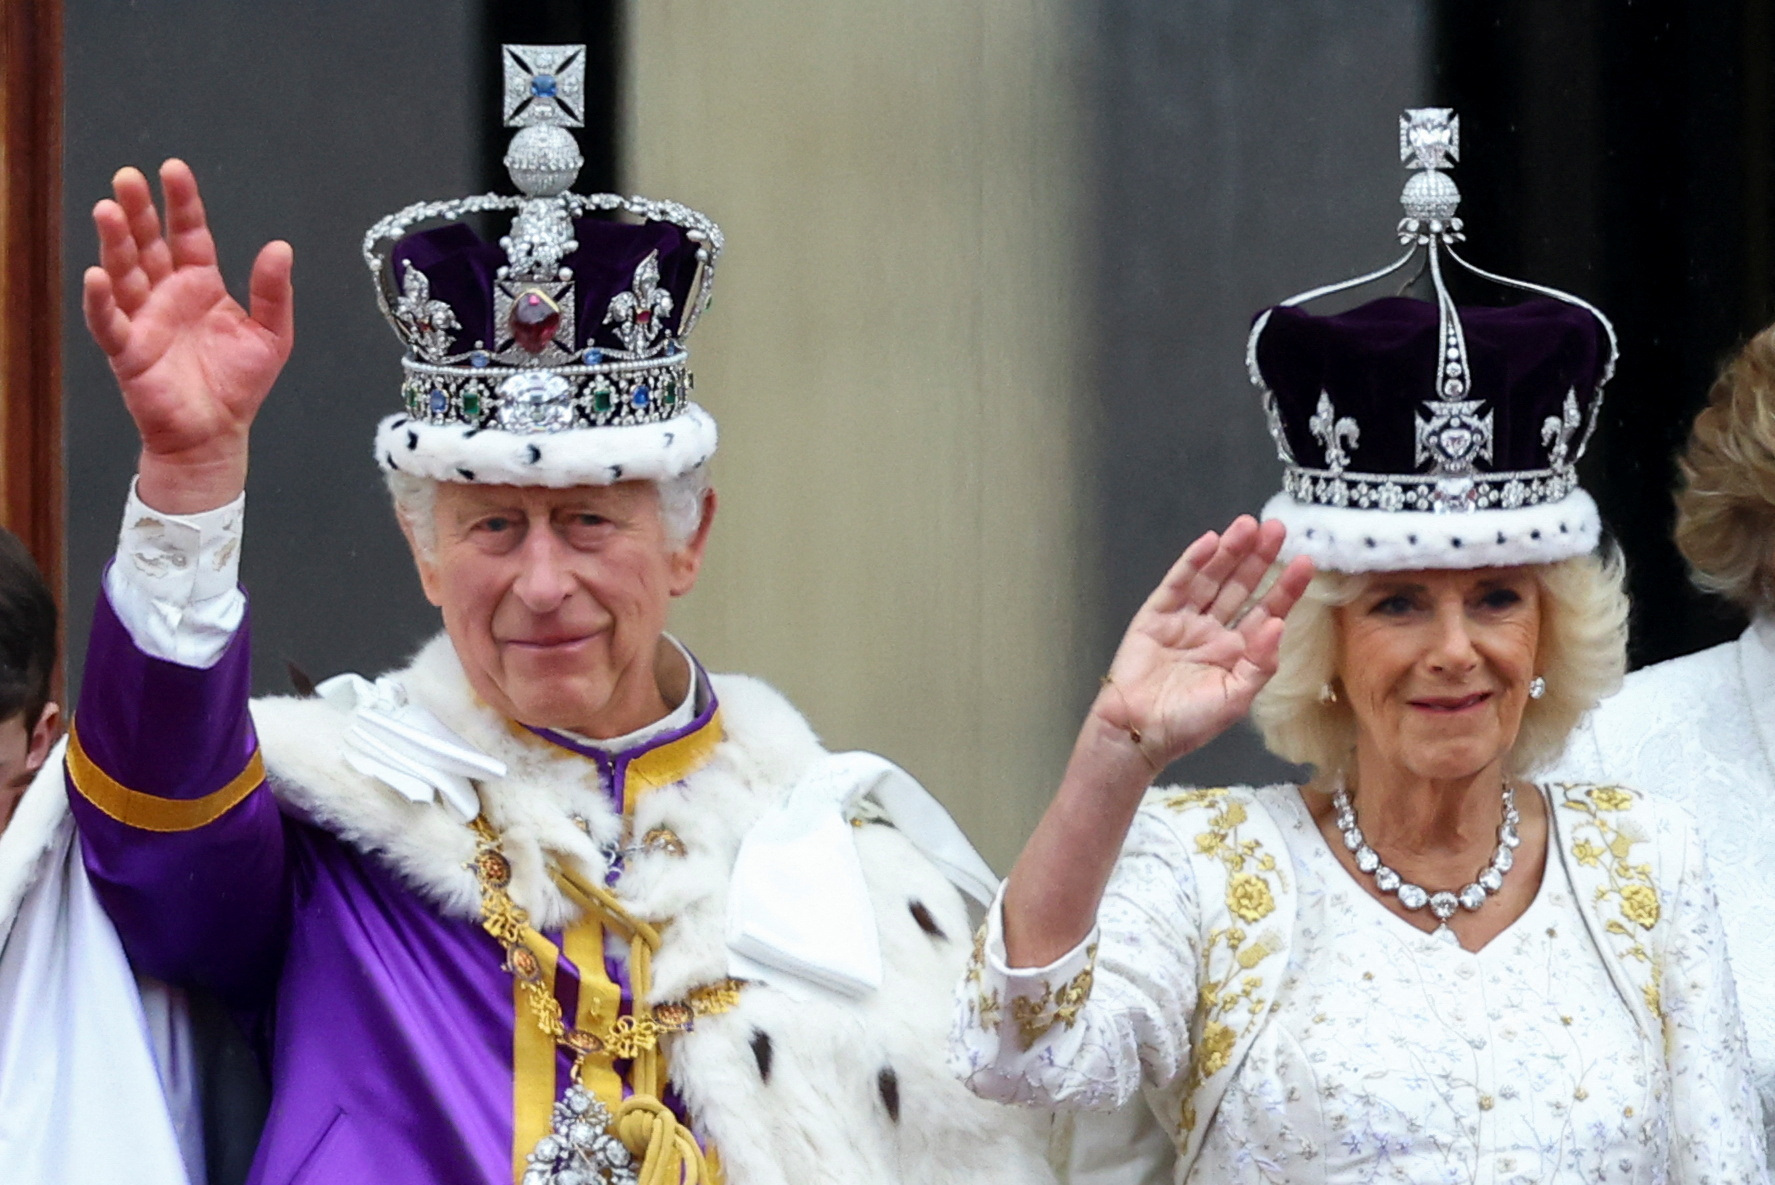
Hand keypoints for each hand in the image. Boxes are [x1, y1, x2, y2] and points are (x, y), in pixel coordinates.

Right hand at [82, 159, 293, 513]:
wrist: (217, 434)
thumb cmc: (239, 386)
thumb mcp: (272, 335)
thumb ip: (273, 292)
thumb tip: (280, 247)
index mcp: (201, 284)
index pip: (188, 234)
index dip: (182, 203)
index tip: (173, 170)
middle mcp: (167, 294)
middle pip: (148, 244)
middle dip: (138, 210)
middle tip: (127, 177)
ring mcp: (144, 319)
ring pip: (124, 272)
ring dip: (114, 243)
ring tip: (107, 210)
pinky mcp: (128, 351)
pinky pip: (110, 322)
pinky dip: (101, 300)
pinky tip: (97, 275)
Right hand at [1093, 516, 1314, 769]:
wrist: (1138, 732)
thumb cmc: (1189, 723)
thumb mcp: (1235, 699)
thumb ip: (1259, 664)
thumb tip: (1277, 624)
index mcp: (1237, 652)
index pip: (1266, 611)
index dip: (1285, 587)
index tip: (1306, 562)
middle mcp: (1213, 630)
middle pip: (1241, 586)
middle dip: (1260, 558)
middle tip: (1278, 528)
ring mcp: (1184, 620)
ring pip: (1212, 579)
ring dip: (1230, 552)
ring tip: (1248, 525)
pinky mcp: (1155, 616)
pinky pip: (1177, 584)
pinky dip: (1192, 563)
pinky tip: (1210, 542)